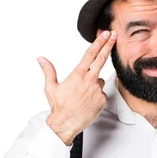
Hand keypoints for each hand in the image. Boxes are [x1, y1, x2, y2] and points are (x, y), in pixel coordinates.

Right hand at [37, 29, 116, 143]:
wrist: (66, 123)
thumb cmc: (59, 106)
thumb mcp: (51, 87)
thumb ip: (48, 71)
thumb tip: (41, 59)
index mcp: (78, 74)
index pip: (90, 54)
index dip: (99, 42)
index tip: (106, 34)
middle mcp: (89, 80)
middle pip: (102, 58)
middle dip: (109, 45)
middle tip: (115, 36)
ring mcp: (97, 90)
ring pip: (98, 80)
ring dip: (93, 84)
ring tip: (82, 95)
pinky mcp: (102, 100)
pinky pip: (101, 93)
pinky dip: (96, 96)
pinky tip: (87, 102)